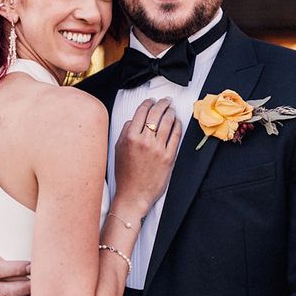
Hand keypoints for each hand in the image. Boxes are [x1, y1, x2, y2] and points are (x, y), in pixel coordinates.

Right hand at [113, 98, 181, 216]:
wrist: (134, 195)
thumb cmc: (125, 175)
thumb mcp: (118, 149)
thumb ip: (125, 132)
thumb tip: (134, 119)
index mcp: (130, 137)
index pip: (141, 112)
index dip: (148, 103)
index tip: (151, 101)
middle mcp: (144, 141)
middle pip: (156, 114)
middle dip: (162, 104)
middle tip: (165, 101)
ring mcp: (158, 149)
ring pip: (167, 123)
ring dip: (171, 112)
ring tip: (172, 109)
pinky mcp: (168, 157)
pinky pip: (175, 136)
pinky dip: (177, 126)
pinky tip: (177, 122)